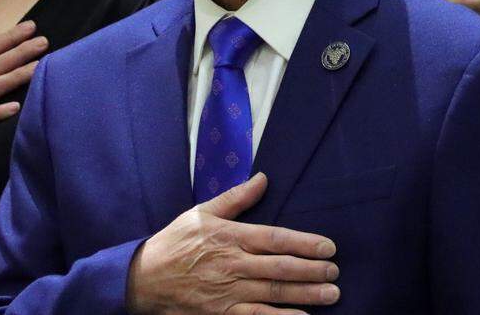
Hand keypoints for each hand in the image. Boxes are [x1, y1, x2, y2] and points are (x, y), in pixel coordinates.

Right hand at [126, 173, 339, 314]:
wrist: (144, 278)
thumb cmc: (175, 242)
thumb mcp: (201, 212)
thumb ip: (236, 198)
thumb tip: (263, 178)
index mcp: (229, 236)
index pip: (275, 238)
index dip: (304, 243)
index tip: (328, 246)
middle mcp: (232, 264)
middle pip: (280, 267)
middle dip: (312, 270)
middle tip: (335, 272)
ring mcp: (228, 292)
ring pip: (273, 293)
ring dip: (305, 294)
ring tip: (331, 295)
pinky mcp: (222, 314)